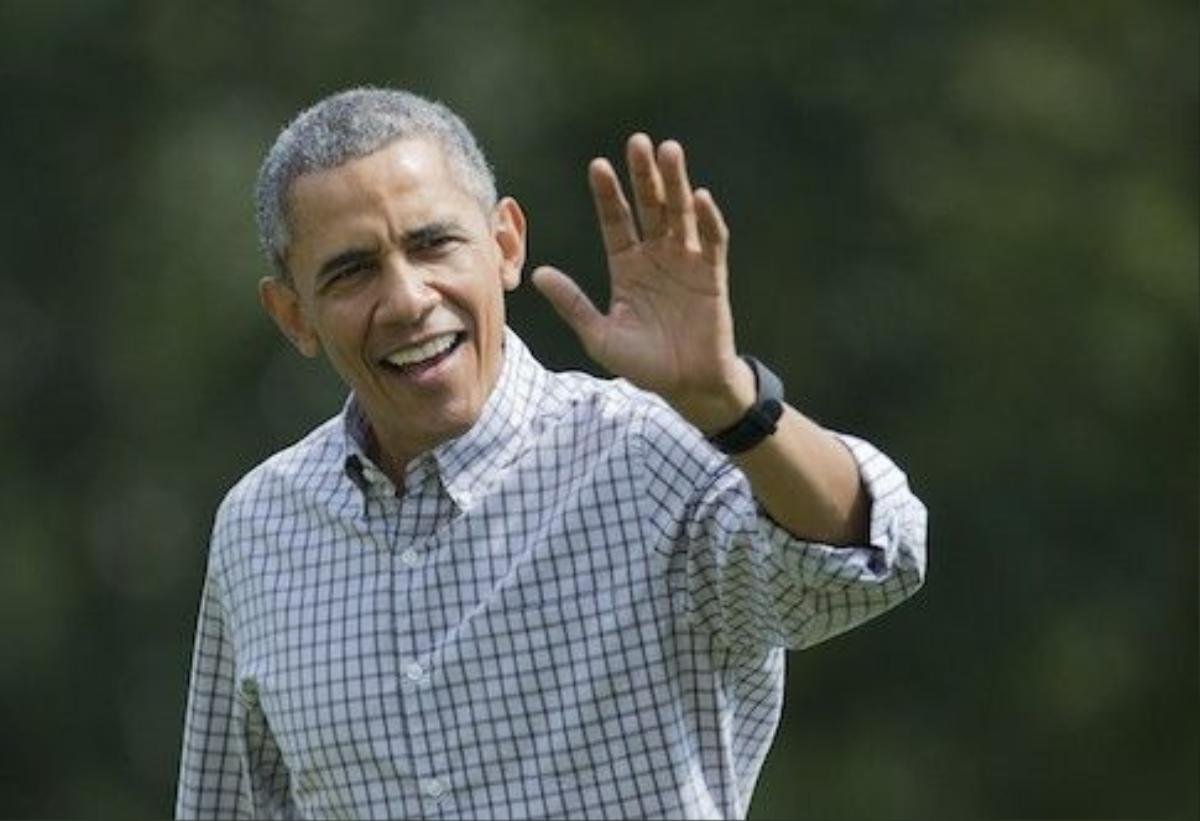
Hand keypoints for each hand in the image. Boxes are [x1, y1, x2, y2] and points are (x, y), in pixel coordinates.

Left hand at [532, 134, 755, 433]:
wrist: (686, 386)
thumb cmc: (644, 364)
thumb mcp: (600, 335)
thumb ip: (572, 303)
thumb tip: (538, 274)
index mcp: (627, 266)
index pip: (615, 221)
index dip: (607, 195)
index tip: (597, 166)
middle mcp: (656, 256)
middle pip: (649, 206)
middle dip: (643, 175)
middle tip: (637, 142)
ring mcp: (686, 262)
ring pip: (680, 213)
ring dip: (675, 183)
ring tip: (669, 151)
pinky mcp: (712, 275)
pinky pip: (711, 241)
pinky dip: (707, 219)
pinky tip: (699, 197)